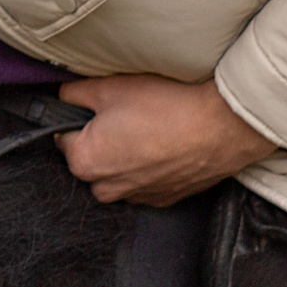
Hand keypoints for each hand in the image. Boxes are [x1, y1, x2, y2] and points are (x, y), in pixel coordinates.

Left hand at [56, 75, 276, 206]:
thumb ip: (74, 93)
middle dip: (102, 139)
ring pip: (118, 174)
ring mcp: (138, 197)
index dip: (80, 118)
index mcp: (85, 162)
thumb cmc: (166, 106)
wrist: (223, 126)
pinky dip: (151, 166)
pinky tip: (167, 144)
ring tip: (151, 128)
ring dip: (127, 155)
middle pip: (91, 160)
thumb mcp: (109, 87)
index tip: (100, 107)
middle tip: (129, 114)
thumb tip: (63, 98)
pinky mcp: (165, 199)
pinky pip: (145, 182)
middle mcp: (107, 189)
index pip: (64, 137)